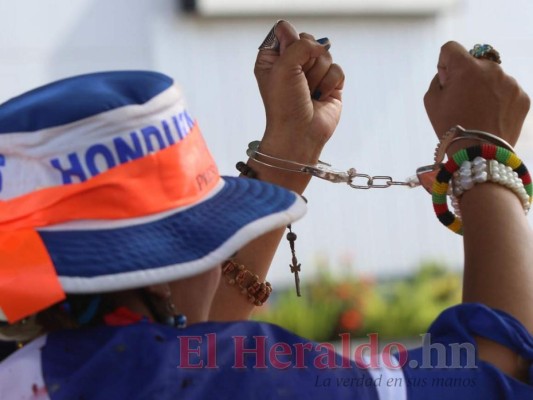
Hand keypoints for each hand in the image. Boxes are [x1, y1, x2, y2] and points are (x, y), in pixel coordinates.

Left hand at [254, 21, 343, 163]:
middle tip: (299, 80)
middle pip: (308, 40)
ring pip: (325, 54)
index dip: (290, 42)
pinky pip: (337, 69)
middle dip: (306, 60)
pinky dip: (329, 83)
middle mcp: (292, 65)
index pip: (285, 31)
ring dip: (317, 75)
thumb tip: (318, 43)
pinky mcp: (330, 84)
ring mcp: (312, 74)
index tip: (287, 61)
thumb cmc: (284, 104)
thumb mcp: (283, 67)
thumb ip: (299, 44)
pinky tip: (320, 97)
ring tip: (309, 92)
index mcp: (273, 59)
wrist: (299, 133)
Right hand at [424, 41, 529, 152]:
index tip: (446, 81)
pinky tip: (491, 117)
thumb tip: (451, 74)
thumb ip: (438, 80)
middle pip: (475, 64)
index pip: (451, 48)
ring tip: (479, 113)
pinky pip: (506, 92)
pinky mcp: (523, 96)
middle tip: (462, 102)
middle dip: (467, 77)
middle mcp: (492, 68)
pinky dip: (499, 100)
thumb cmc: (450, 126)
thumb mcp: (431, 101)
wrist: (480, 151)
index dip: (445, 63)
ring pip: (492, 78)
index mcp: (466, 67)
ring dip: (485, 88)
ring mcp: (510, 82)